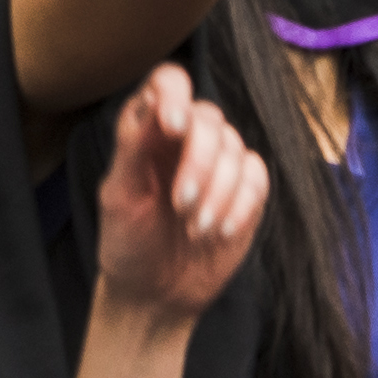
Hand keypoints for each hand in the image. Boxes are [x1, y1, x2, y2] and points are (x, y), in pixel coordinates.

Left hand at [88, 66, 267, 323]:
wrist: (155, 295)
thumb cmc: (127, 242)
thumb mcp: (118, 196)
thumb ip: (134, 145)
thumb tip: (152, 101)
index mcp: (150, 129)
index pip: (170, 82)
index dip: (176, 95)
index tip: (173, 127)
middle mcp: (187, 138)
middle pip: (210, 118)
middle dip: (199, 163)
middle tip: (182, 205)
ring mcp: (219, 163)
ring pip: (237, 148)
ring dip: (219, 192)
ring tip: (196, 230)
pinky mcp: (245, 190)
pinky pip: (258, 177)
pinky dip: (242, 205)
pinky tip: (221, 231)